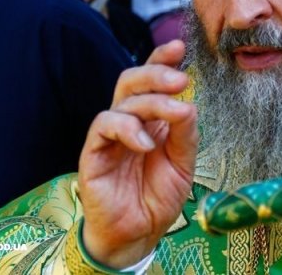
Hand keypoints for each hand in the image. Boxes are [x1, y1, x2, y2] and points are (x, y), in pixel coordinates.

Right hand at [78, 40, 197, 268]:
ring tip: (176, 113)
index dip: (161, 59)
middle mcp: (129, 120)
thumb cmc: (159, 196)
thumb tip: (188, 102)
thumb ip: (186, 133)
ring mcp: (109, 135)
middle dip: (156, 73)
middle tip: (181, 79)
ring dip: (151, 102)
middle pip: (132, 80)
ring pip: (122, 100)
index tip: (179, 47)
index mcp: (151, 118)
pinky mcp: (93, 152)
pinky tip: (146, 143)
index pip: (151, 80)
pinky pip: (103, 125)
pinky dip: (128, 128)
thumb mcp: (184, 162)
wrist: (139, 232)